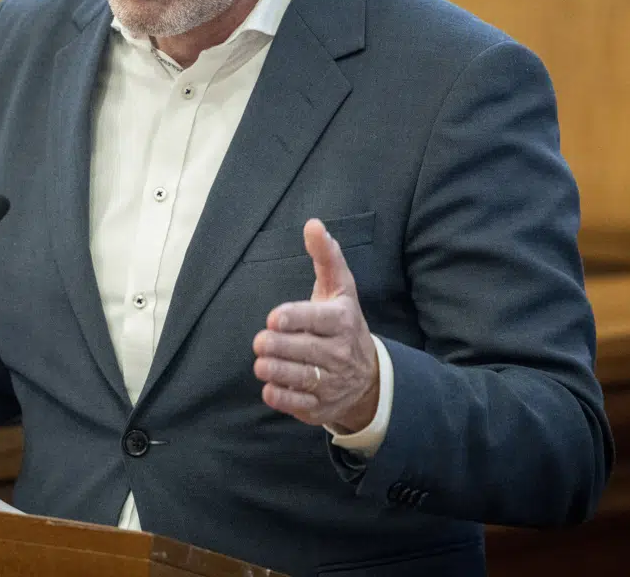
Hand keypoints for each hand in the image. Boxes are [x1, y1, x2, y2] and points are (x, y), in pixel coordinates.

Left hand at [253, 218, 380, 432]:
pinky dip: (279, 395)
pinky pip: (296, 403)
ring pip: (298, 377)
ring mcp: (332, 382)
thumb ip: (326, 256)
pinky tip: (270, 384)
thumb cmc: (343, 323)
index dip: (292, 319)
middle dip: (275, 346)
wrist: (369, 378)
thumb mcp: (339, 288)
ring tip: (261, 363)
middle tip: (261, 342)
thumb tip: (313, 223)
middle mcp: (340, 353)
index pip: (316, 320)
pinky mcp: (321, 406)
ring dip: (273, 370)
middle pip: (302, 350)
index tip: (272, 319)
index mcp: (343, 321)